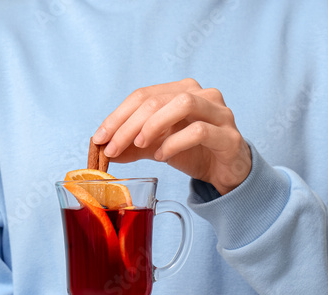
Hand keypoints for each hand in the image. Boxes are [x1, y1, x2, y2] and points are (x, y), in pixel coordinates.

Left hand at [91, 78, 251, 195]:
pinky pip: (199, 131)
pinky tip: (162, 155)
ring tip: (138, 145)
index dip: (117, 116)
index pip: (142, 95)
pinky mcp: (229, 135)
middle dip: (128, 125)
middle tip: (112, 148)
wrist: (227, 171)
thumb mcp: (157, 146)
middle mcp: (202, 95)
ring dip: (154, 125)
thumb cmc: (193, 152)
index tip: (99, 138)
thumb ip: (132, 145)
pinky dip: (175, 142)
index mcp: (181, 91)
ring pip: (183, 104)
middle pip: (157, 99)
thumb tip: (102, 148)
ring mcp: (219, 112)